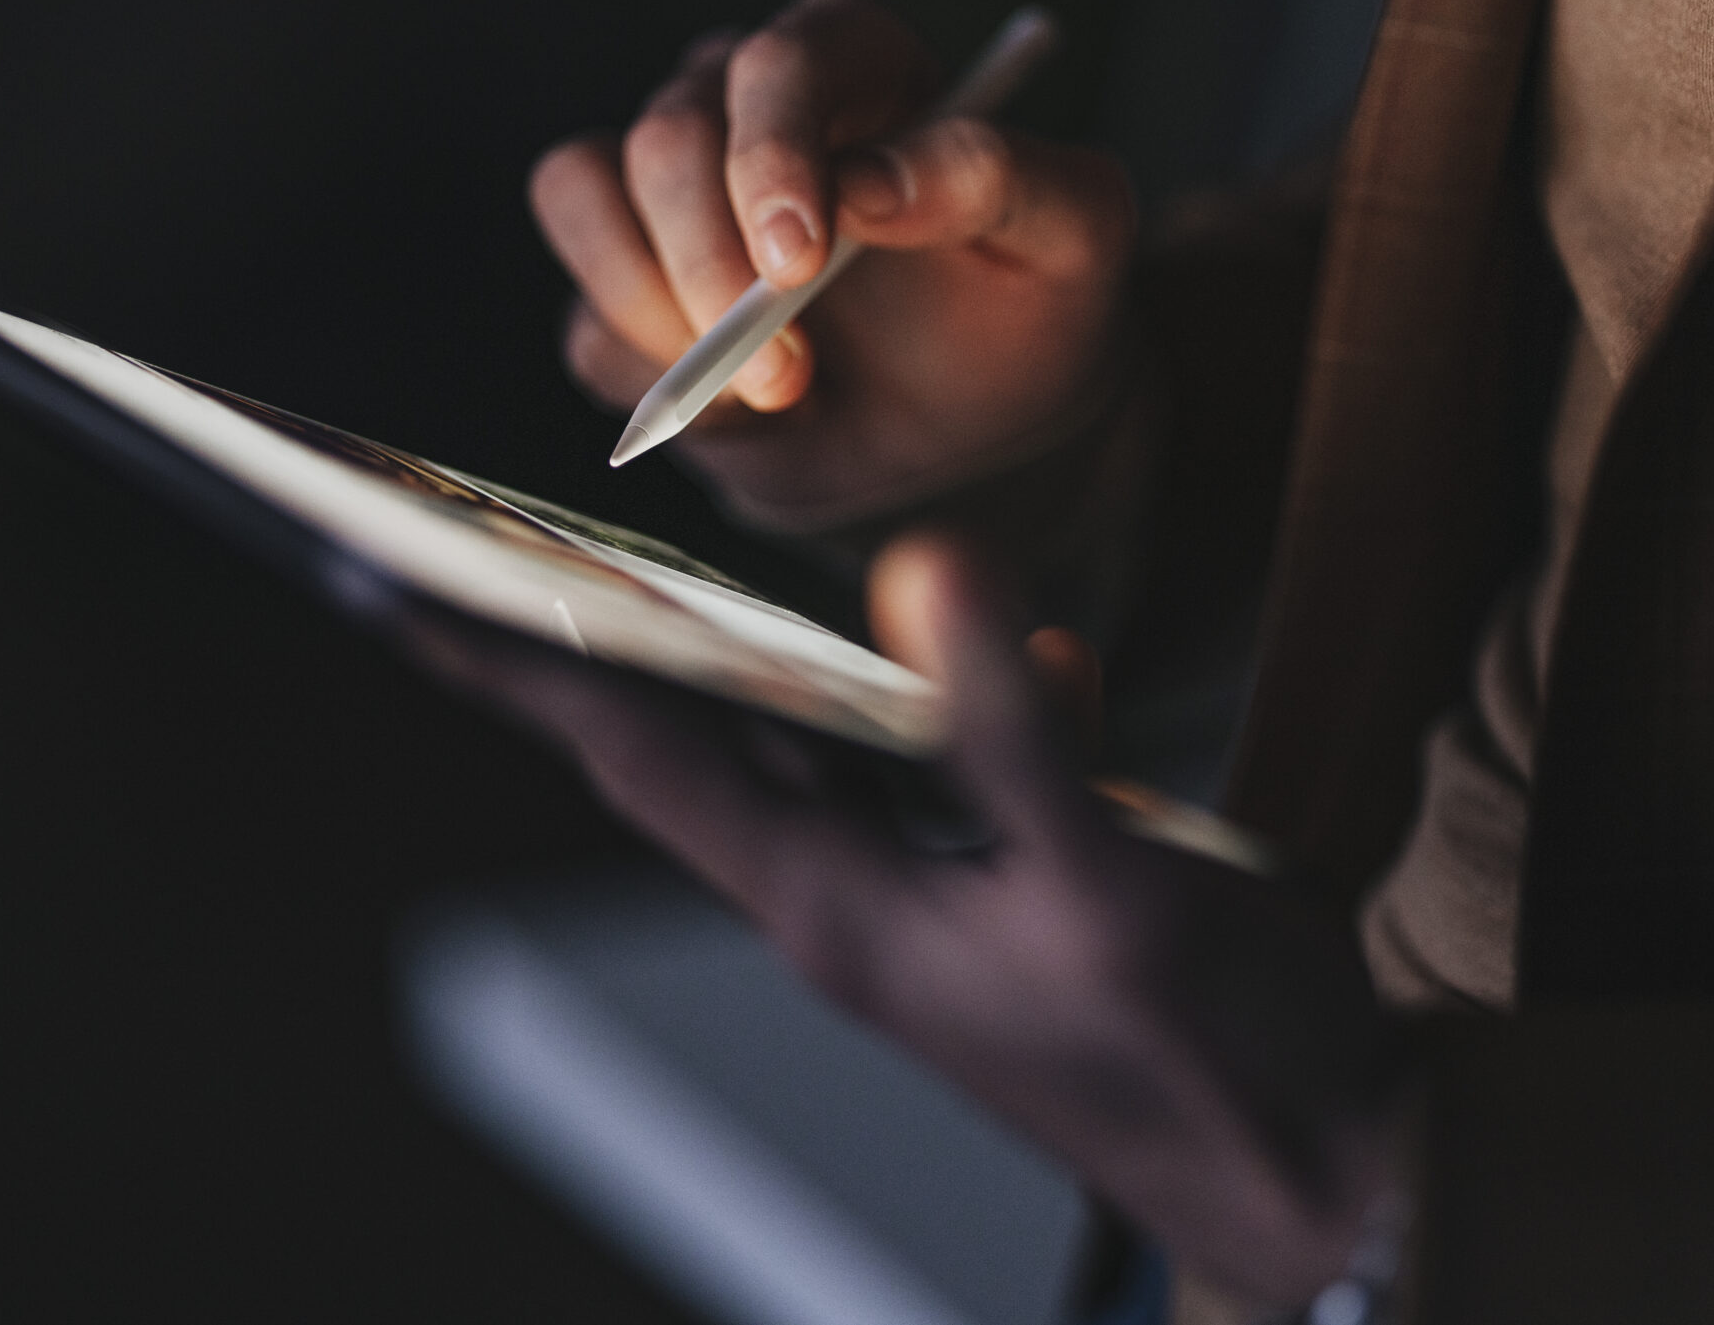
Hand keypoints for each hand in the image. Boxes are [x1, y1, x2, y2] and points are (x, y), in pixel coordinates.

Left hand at [414, 533, 1411, 1303]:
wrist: (1323, 1174)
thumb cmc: (1215, 1059)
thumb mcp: (1109, 884)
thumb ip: (1008, 726)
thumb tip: (924, 569)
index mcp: (837, 909)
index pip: (637, 752)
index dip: (513, 661)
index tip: (390, 580)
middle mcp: (855, 901)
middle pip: (691, 737)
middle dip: (590, 638)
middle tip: (485, 539)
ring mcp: (927, 896)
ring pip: (816, 744)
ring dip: (773, 656)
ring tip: (698, 576)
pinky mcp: (1006, 887)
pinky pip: (942, 765)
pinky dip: (961, 696)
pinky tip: (1040, 660)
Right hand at [529, 0, 1134, 527]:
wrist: (976, 427)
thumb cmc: (1028, 309)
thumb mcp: (1073, 240)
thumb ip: (997, 179)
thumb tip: (875, 181)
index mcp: (857, 61)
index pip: (782, 61)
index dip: (771, 153)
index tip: (795, 261)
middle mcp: (745, 100)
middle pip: (667, 134)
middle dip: (710, 264)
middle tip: (789, 373)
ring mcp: (672, 187)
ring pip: (584, 194)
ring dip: (658, 310)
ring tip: (768, 395)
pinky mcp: (629, 282)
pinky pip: (583, 314)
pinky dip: (642, 369)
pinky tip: (736, 409)